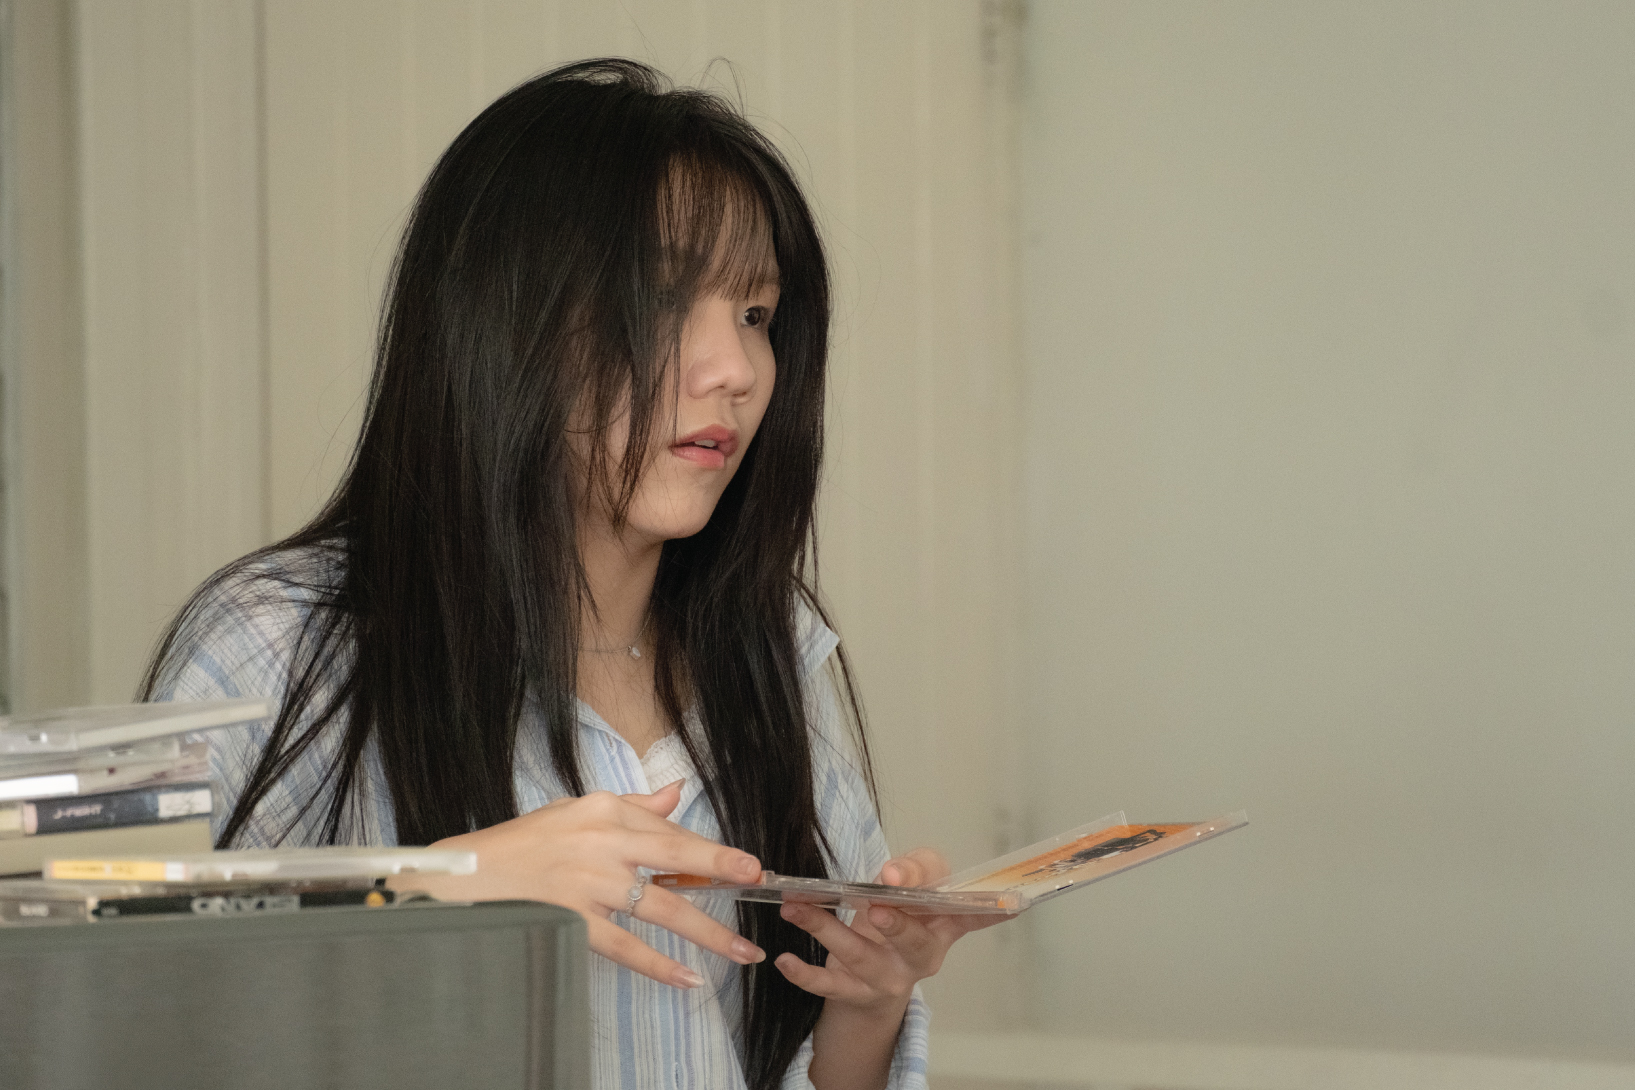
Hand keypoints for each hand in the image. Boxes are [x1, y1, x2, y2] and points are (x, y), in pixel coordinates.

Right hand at [389, 781, 765, 988]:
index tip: (748, 865)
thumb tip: (676, 792)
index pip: (669, 830)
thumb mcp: (575, 811)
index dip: (712, 850)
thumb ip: (632, 806)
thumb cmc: (523, 843)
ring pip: (660, 907)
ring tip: (740, 950)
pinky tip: (687, 977)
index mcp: (604, 811)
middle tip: (758, 883)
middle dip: (720, 870)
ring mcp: (589, 885)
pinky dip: (658, 964)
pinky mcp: (574, 921)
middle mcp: (602, 843)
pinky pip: (627, 947)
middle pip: (673, 856)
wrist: (467, 877)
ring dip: (705, 931)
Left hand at [775, 848, 1010, 1089]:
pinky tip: (785, 959)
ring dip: (826, 929)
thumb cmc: (896, 920)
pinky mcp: (856, 994)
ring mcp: (889, 978)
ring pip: (860, 955)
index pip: (971, 912)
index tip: (1008, 904)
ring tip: (796, 906)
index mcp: (944, 924)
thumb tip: (897, 874)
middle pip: (915, 941)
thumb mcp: (909, 890)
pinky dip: (805, 973)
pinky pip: (829, 986)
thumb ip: (911, 872)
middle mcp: (922, 954)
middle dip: (898, 923)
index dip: (987, 909)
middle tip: (878, 905)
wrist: (871, 981)